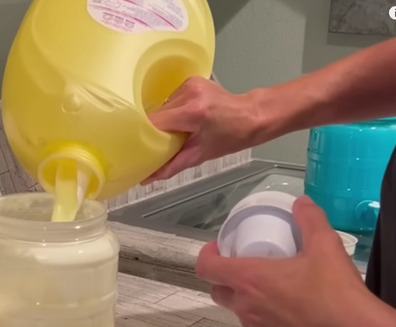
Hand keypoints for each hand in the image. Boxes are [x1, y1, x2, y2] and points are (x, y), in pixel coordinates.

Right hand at [143, 77, 265, 183]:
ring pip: (163, 105)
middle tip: (161, 143)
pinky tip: (185, 118)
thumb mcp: (200, 155)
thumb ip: (171, 166)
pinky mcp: (191, 80)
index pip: (155, 122)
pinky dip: (174, 110)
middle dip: (155, 129)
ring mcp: (190, 84)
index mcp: (193, 112)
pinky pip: (172, 98)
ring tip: (179, 129)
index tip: (142, 146)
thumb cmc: (232, 137)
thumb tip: (147, 178)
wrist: (253, 115)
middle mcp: (189, 94)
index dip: (146, 135)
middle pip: (157, 113)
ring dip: (165, 119)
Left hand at [194, 196, 370, 326]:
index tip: (218, 249)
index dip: (207, 256)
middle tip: (247, 268)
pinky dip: (270, 322)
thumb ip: (310, 219)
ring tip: (275, 291)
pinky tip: (293, 316)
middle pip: (219, 292)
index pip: (207, 268)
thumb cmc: (336, 291)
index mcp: (249, 280)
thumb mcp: (325, 245)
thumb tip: (301, 203)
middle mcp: (246, 308)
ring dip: (249, 302)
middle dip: (226, 280)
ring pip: (242, 314)